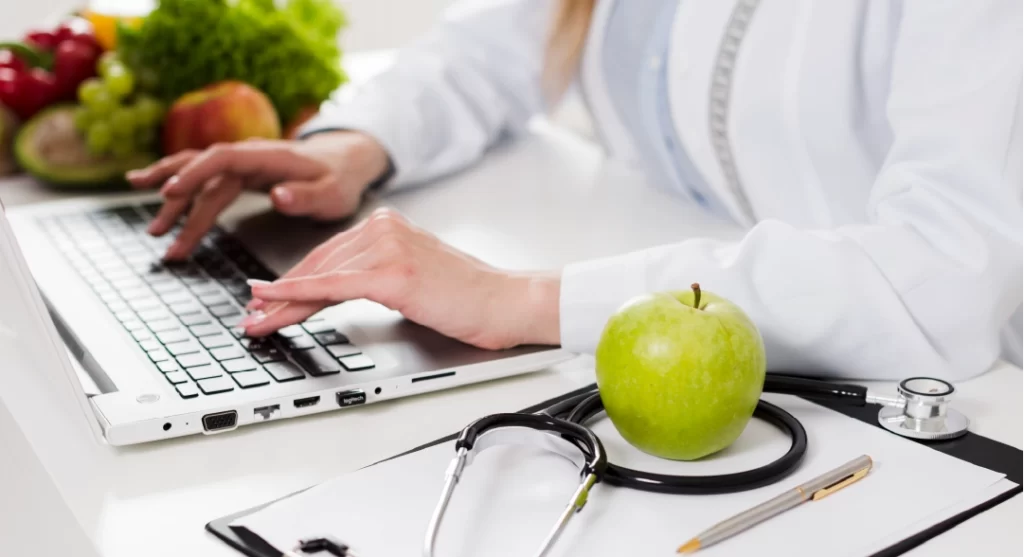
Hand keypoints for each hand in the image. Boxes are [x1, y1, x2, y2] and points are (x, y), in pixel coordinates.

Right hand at [125, 131, 390, 259]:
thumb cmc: (339, 179)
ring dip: (173, 200)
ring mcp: (242, 163)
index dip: (194, 174)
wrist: (346, 160)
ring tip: (151, 228)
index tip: (169, 193)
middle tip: (158, 234)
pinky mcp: (240, 173)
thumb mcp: (333, 193)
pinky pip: (205, 179)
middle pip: (204, 173)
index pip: (222, 159)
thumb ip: (306, 196)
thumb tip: (277, 197)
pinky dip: (179, 183)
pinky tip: (152, 189)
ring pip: (199, 177)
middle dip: (178, 204)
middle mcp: (249, 155)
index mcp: (268, 156)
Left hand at [240, 208, 561, 349]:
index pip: (327, 254)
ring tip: (257, 322)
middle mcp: (384, 227)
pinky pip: (333, 286)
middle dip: (280, 294)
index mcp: (387, 224)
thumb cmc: (469, 296)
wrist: (506, 301)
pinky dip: (298, 295)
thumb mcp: (414, 274)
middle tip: (251, 314)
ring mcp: (388, 248)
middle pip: (317, 265)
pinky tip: (274, 302)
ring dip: (282, 302)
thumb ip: (376, 272)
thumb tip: (336, 290)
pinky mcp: (392, 273)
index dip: (292, 279)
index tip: (266, 297)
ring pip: (319, 277)